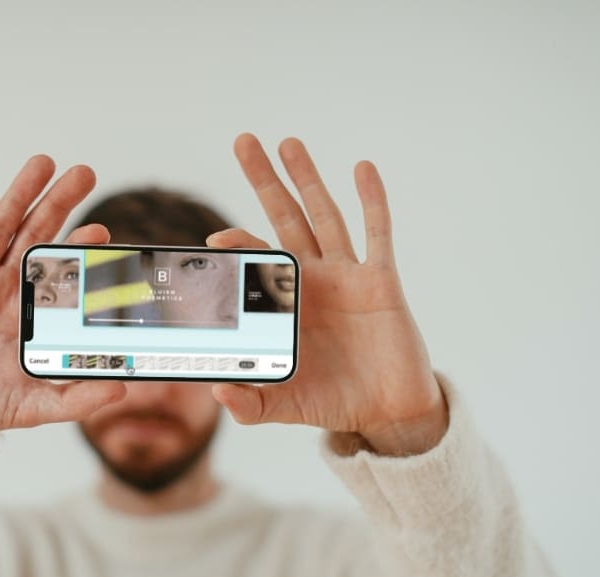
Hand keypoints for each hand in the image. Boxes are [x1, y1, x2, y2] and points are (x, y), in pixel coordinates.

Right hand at [0, 156, 125, 446]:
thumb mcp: (34, 407)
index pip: (62, 271)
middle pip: (36, 236)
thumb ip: (77, 399)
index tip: (103, 231)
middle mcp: (5, 290)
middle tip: (84, 173)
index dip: (80, 248)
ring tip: (43, 162)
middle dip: (59, 204)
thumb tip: (123, 390)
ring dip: (19, 194)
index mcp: (32, 313)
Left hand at [208, 134, 447, 455]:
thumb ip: (251, 403)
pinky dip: (372, 201)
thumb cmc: (332, 401)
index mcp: (282, 303)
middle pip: (284, 218)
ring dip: (308, 178)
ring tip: (289, 142)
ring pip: (324, 215)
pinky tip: (361, 168)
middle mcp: (310, 280)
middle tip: (243, 141)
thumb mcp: (284, 406)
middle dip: (265, 181)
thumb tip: (216, 394)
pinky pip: (376, 234)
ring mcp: (346, 276)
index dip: (235, 247)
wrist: (386, 411)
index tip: (213, 240)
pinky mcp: (381, 281)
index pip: (253, 262)